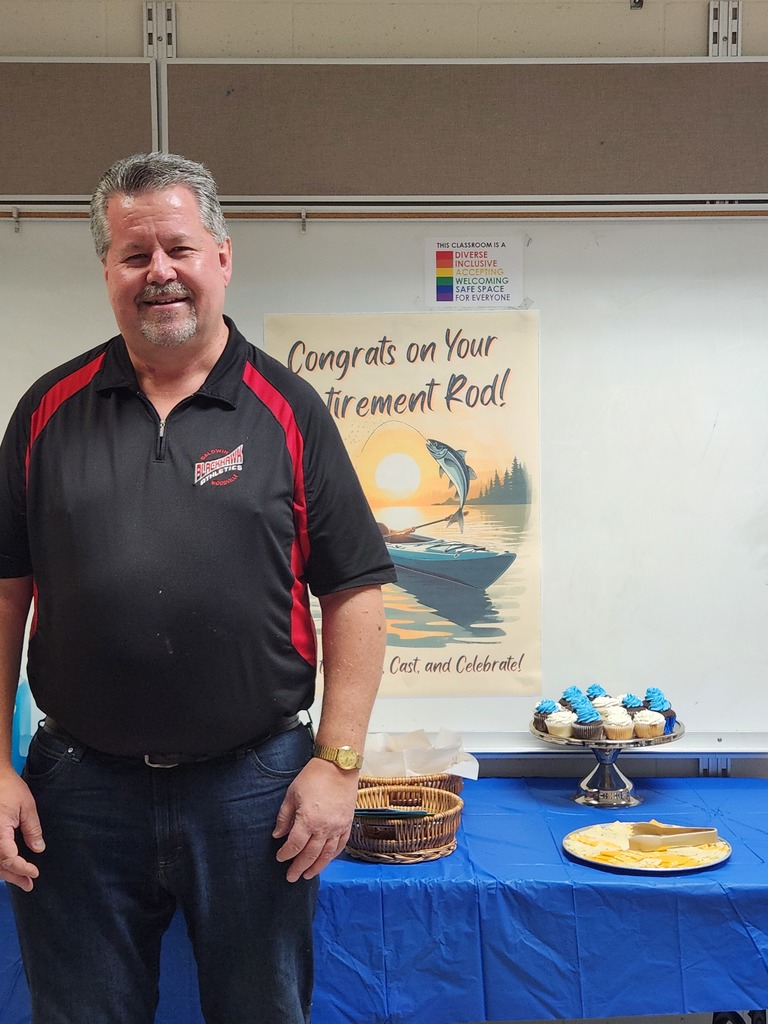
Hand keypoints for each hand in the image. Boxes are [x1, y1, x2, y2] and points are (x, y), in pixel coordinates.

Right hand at [0, 765, 44, 890]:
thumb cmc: (9, 788)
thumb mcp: (27, 806)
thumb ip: (32, 829)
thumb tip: (38, 849)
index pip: (9, 858)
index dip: (22, 868)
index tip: (35, 872)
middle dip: (14, 877)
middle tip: (29, 885)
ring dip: (6, 873)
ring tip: (22, 881)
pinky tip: (8, 868)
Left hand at [273, 758, 357, 881]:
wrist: (339, 767)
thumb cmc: (313, 778)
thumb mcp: (292, 795)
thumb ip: (284, 817)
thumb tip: (278, 835)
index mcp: (308, 820)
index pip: (294, 845)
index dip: (286, 854)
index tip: (280, 857)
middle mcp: (324, 828)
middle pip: (310, 855)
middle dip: (298, 867)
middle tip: (291, 877)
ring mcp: (337, 827)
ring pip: (326, 855)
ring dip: (316, 867)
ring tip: (307, 875)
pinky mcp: (347, 824)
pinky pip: (340, 845)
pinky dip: (333, 856)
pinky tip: (326, 860)